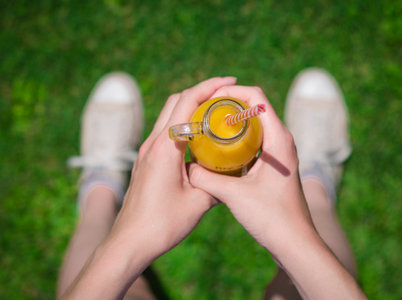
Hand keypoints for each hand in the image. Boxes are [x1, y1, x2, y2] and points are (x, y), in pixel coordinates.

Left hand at [111, 76, 237, 262]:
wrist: (130, 242)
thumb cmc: (162, 224)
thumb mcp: (198, 203)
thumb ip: (218, 183)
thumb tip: (233, 173)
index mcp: (165, 148)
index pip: (186, 102)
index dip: (209, 87)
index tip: (230, 82)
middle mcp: (153, 144)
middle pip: (176, 101)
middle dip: (202, 92)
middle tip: (226, 94)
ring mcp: (147, 152)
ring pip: (169, 115)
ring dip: (191, 107)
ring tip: (216, 112)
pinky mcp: (146, 161)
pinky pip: (166, 131)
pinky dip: (184, 124)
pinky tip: (200, 137)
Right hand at [188, 85, 314, 252]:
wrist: (294, 243)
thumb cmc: (272, 218)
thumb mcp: (234, 196)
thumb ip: (207, 179)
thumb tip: (187, 167)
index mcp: (279, 139)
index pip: (257, 97)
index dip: (231, 92)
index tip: (209, 98)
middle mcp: (282, 140)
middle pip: (254, 107)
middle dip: (227, 104)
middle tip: (202, 112)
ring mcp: (279, 153)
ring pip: (254, 125)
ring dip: (232, 122)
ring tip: (206, 126)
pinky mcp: (274, 165)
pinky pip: (254, 141)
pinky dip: (236, 139)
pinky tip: (218, 150)